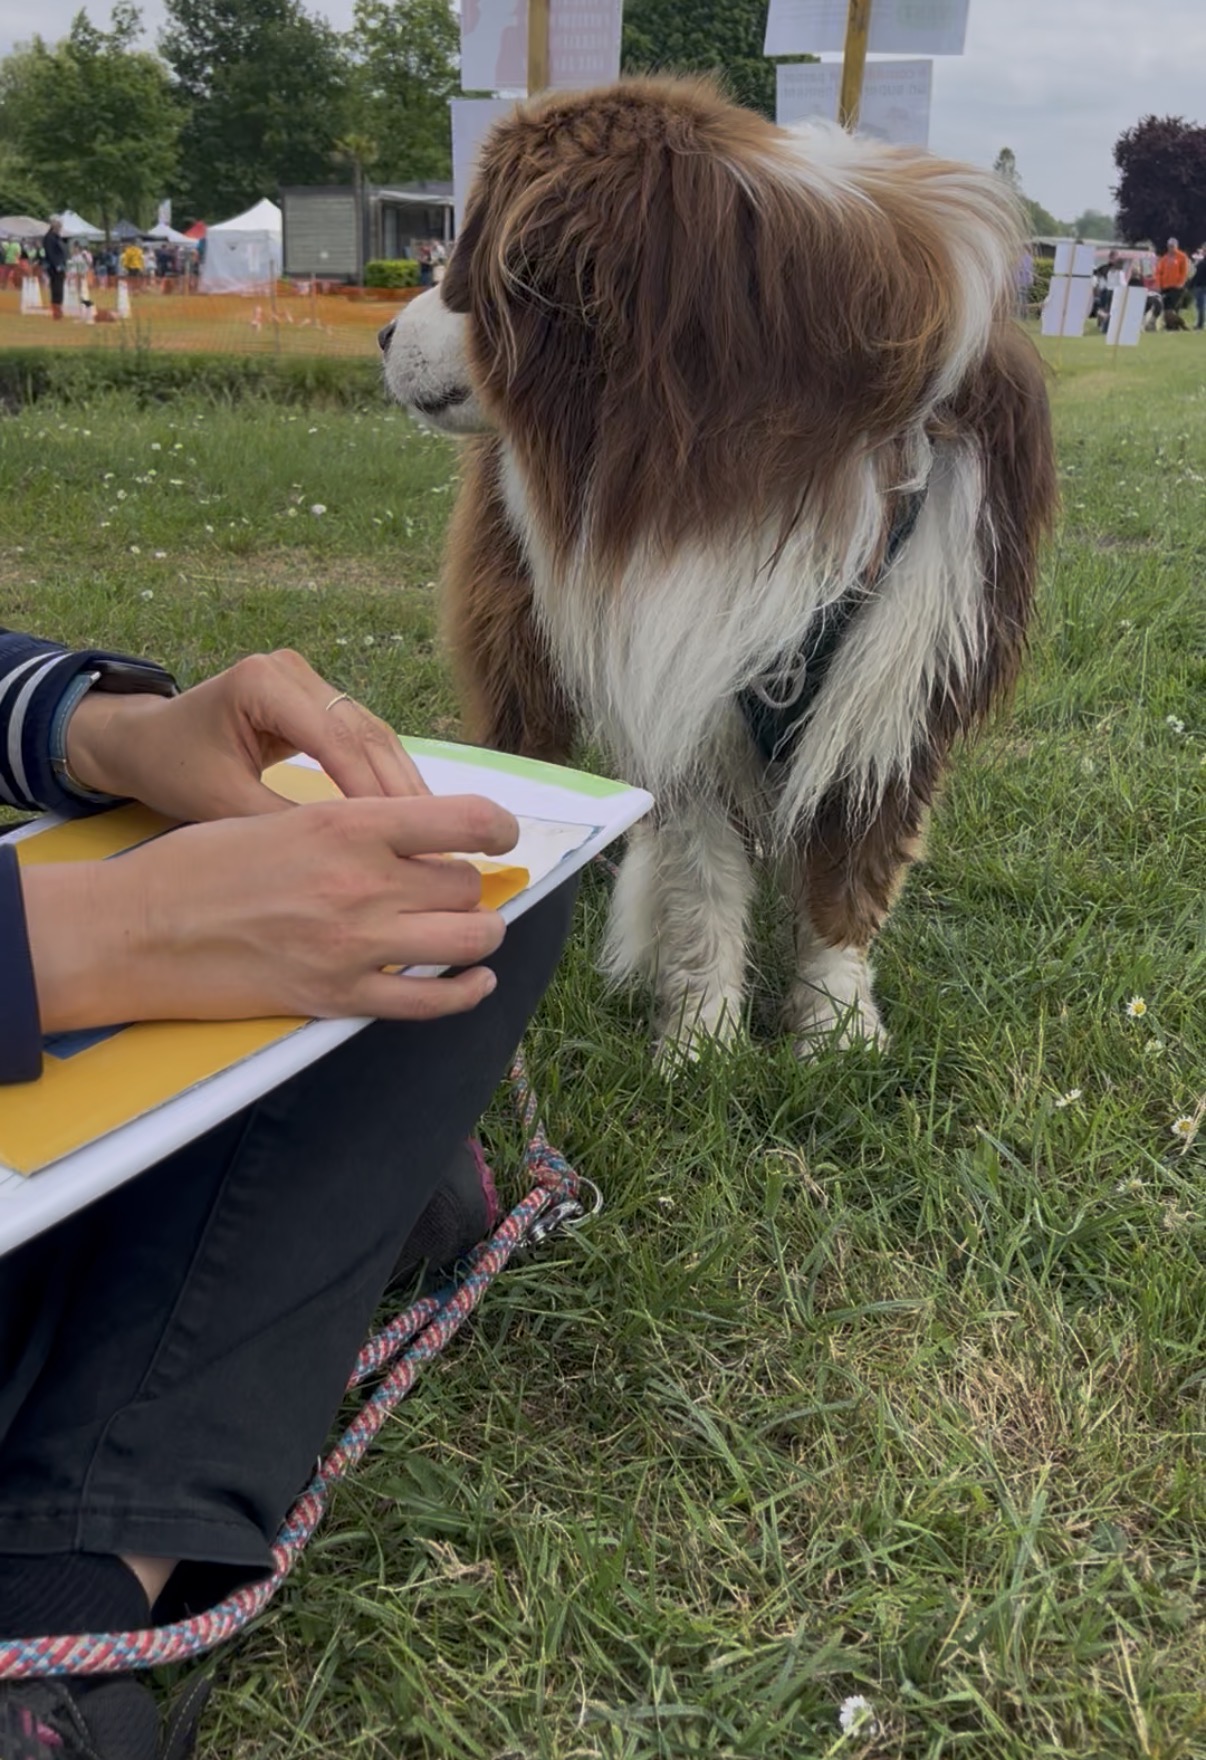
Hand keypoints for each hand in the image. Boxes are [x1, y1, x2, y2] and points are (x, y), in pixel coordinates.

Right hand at [21, 794, 519, 1030]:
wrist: (137, 930)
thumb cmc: (199, 867)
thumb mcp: (282, 819)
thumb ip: (353, 829)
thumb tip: (413, 836)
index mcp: (348, 824)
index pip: (465, 819)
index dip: (498, 827)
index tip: (499, 835)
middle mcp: (363, 882)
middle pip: (466, 884)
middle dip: (467, 886)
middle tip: (451, 889)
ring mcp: (355, 945)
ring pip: (468, 940)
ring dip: (479, 936)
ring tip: (470, 933)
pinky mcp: (339, 997)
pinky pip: (430, 1001)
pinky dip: (465, 992)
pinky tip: (472, 982)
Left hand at [65, 649, 427, 821]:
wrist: (144, 740)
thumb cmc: (172, 768)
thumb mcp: (220, 804)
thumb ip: (280, 824)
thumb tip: (346, 859)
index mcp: (262, 682)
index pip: (334, 738)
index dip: (371, 790)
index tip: (403, 840)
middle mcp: (293, 670)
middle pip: (364, 732)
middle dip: (400, 791)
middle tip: (437, 843)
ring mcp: (309, 680)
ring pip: (374, 735)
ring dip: (404, 785)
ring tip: (437, 834)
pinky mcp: (318, 700)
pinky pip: (364, 740)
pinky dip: (387, 778)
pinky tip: (414, 814)